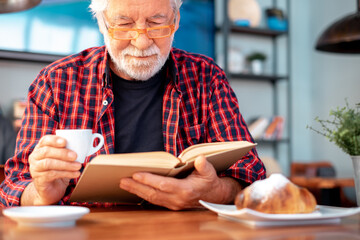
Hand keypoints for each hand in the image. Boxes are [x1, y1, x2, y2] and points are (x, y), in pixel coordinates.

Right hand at [22, 135, 81, 205]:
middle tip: (75, 156)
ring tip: (78, 166)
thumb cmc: (59, 169)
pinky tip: (75, 174)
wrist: (51, 189)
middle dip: (62, 153)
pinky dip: (66, 173)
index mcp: (41, 148)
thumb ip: (69, 151)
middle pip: (46, 151)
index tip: (65, 142)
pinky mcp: (39, 180)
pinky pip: (51, 174)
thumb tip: (84, 145)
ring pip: (48, 163)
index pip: (45, 140)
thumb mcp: (63, 159)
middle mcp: (35, 157)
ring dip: (65, 164)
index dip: (54, 140)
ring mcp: (35, 169)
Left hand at [119, 155, 241, 209]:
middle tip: (122, 180)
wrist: (215, 197)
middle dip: (136, 187)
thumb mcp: (210, 172)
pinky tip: (134, 190)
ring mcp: (173, 204)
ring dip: (137, 191)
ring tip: (124, 184)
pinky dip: (143, 195)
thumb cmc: (209, 182)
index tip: (136, 174)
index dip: (149, 180)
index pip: (163, 185)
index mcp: (186, 190)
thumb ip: (204, 166)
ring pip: (151, 199)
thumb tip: (200, 159)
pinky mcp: (171, 205)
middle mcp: (177, 199)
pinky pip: (154, 201)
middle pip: (153, 193)